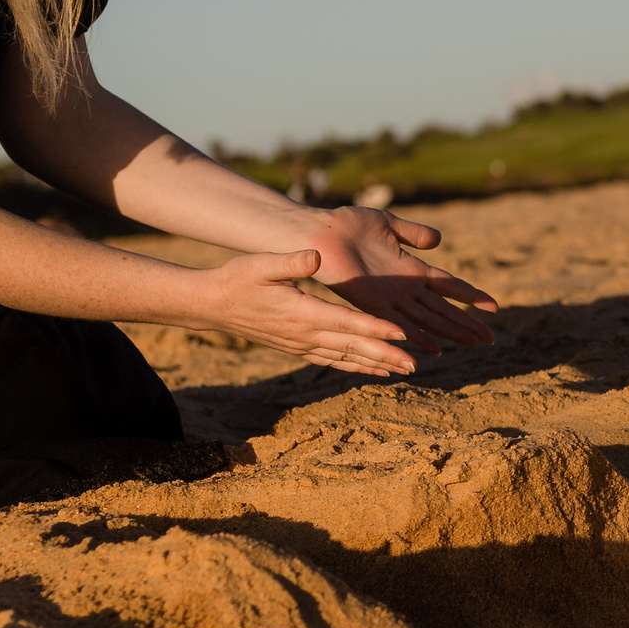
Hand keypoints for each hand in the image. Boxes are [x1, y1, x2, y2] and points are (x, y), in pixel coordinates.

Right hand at [194, 249, 433, 375]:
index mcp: (301, 313)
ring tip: (406, 371)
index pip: (345, 323)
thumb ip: (290, 262)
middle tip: (415, 364)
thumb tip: (316, 256)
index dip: (375, 329)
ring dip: (376, 365)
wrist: (213, 304)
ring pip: (346, 358)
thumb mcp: (261, 264)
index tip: (403, 333)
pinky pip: (333, 361)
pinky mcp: (298, 348)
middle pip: (352, 347)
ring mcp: (301, 345)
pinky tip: (376, 371)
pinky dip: (356, 366)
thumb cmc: (238, 279)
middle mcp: (304, 334)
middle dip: (385, 356)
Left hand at [296, 206, 498, 354]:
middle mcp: (403, 287)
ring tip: (473, 345)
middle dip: (466, 323)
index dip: (470, 296)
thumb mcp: (389, 224)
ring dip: (450, 332)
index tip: (493, 307)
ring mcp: (388, 297)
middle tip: (491, 339)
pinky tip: (434, 349)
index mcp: (410, 268)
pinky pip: (398, 323)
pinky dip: (417, 336)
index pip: (448, 285)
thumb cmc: (347, 225)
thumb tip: (438, 241)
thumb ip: (414, 233)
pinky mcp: (370, 302)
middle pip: (442, 309)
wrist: (317, 231)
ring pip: (427, 319)